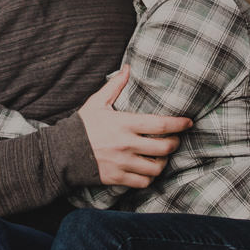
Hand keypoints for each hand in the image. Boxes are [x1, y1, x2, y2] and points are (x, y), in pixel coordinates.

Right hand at [79, 67, 190, 188]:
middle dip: (175, 143)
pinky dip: (150, 177)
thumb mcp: (96, 102)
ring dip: (163, 162)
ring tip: (162, 156)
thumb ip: (115, 86)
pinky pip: (143, 182)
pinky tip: (148, 170)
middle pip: (164, 148)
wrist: (62, 153)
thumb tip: (128, 67)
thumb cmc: (82, 126)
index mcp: (124, 124)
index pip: (160, 124)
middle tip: (175, 140)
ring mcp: (122, 163)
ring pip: (156, 168)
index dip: (179, 124)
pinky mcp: (117, 178)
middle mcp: (126, 144)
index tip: (188, 122)